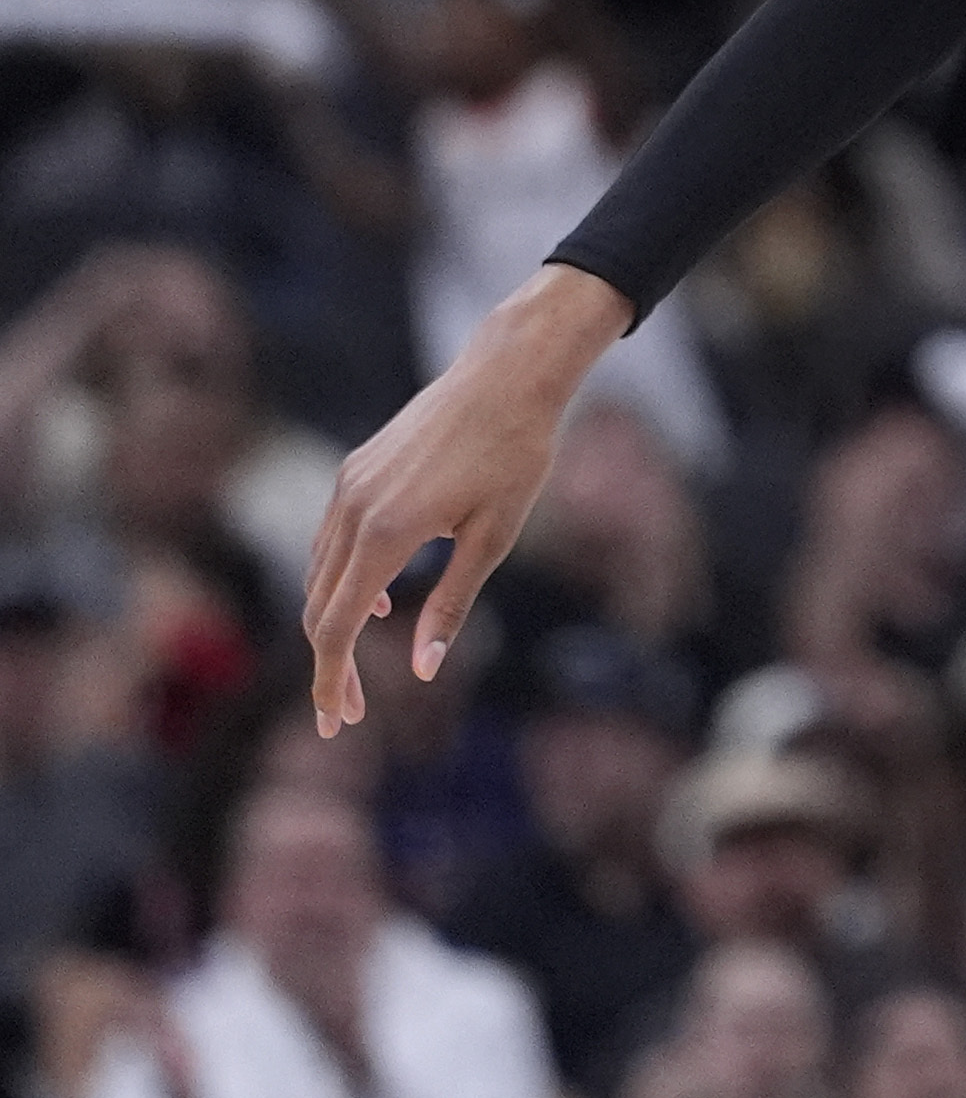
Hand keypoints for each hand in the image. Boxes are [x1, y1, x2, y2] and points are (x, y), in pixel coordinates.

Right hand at [301, 264, 622, 729]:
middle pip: (317, 608)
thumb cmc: (516, 455)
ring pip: (318, 574)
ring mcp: (348, 487)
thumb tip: (423, 671)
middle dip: (328, 666)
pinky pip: (331, 541)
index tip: (336, 722)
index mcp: (384, 534)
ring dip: (330, 624)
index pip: (334, 627)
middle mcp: (352, 510)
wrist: (507, 375)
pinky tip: (370, 604)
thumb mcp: (494, 537)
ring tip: (358, 669)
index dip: (330, 680)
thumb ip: (452, 604)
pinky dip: (339, 581)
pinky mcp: (355, 471)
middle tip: (351, 713)